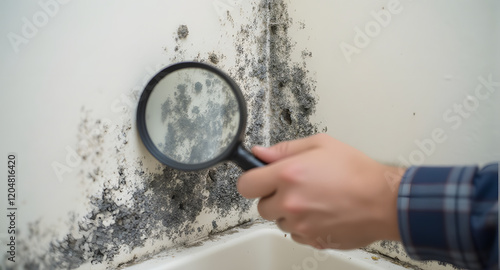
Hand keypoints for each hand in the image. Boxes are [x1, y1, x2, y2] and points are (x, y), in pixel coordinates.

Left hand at [237, 134, 402, 249]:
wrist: (384, 201)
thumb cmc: (358, 172)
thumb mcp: (321, 145)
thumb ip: (285, 150)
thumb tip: (260, 154)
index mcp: (288, 175)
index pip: (246, 184)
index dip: (252, 180)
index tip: (259, 178)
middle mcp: (290, 202)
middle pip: (261, 206)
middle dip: (273, 196)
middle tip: (294, 187)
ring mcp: (300, 224)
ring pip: (278, 221)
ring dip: (288, 212)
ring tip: (312, 199)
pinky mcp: (311, 239)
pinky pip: (295, 234)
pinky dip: (302, 225)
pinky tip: (320, 213)